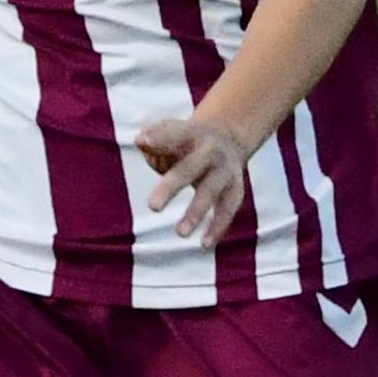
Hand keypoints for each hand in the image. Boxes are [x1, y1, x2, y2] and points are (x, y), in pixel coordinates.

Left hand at [134, 109, 253, 243]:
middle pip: (189, 169)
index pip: (173, 134)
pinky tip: (204, 243)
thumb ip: (154, 139)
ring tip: (180, 233)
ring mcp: (225, 171)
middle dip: (171, 187)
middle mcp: (210, 152)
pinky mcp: (235, 189)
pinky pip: (227, 210)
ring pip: (211, 192)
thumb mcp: (170, 133)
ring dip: (196, 213)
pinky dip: (217, 226)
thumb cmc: (185, 141)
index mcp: (190, 134)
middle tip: (152, 208)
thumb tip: (141, 142)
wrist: (229, 137)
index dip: (158, 138)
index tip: (142, 142)